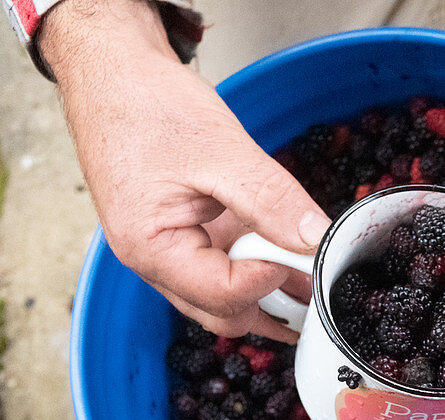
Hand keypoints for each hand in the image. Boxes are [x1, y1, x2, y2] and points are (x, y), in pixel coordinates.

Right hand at [40, 0, 326, 342]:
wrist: (112, 70)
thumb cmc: (146, 104)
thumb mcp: (223, 151)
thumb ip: (272, 200)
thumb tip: (316, 240)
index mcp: (152, 249)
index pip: (225, 295)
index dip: (271, 280)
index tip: (304, 254)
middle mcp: (152, 261)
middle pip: (222, 311)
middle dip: (272, 304)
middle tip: (319, 282)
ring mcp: (164, 250)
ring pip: (222, 295)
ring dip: (267, 289)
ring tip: (312, 274)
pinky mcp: (179, 234)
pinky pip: (219, 265)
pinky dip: (253, 264)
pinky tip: (287, 254)